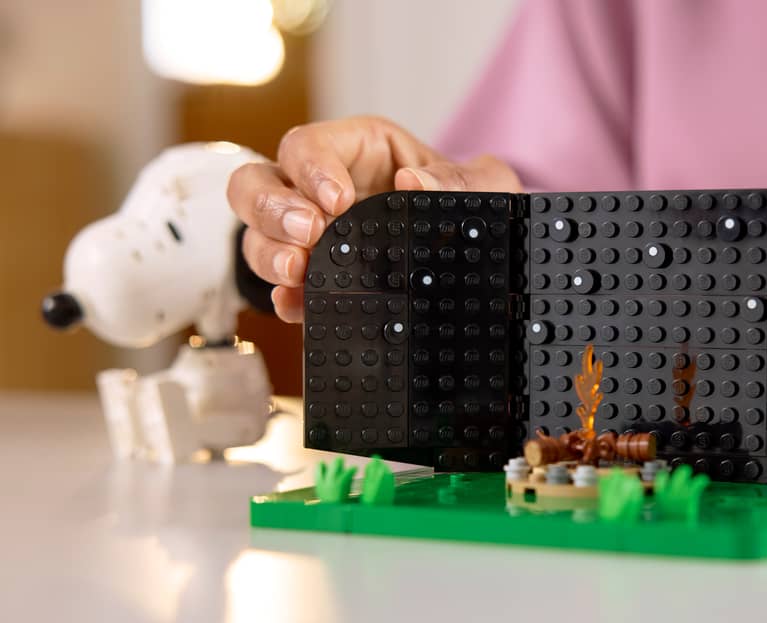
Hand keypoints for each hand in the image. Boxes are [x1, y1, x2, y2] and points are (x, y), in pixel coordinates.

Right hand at [227, 116, 521, 321]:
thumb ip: (460, 179)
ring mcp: (310, 236)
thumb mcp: (485, 186)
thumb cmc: (472, 207)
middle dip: (272, 209)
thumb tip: (414, 182)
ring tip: (298, 273)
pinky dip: (284, 299)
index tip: (338, 201)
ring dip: (269, 253)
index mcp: (356, 151)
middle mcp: (319, 189)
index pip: (306, 146)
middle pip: (255, 183)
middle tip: (309, 235)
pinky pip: (280, 288)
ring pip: (255, 234)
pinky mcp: (314, 280)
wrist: (479, 262)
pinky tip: (297, 307)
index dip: (311, 170)